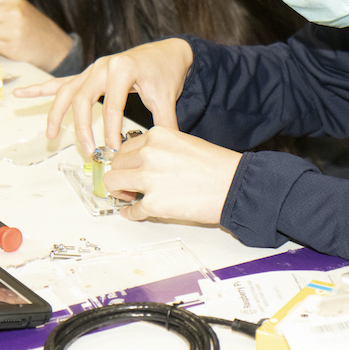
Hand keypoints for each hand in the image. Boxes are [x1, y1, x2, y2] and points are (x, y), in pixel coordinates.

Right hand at [14, 38, 193, 151]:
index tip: (114, 150)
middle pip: (82, 99)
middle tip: (88, 151)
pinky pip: (61, 82)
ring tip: (50, 135)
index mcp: (123, 69)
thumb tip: (161, 148)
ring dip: (56, 114)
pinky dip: (40, 89)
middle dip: (82, 128)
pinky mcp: (88, 74)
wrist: (166, 53)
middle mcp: (103, 66)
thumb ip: (164, 123)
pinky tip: (20, 94)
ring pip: (67, 92)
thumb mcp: (167, 97)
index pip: (112, 106)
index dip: (111, 131)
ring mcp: (93, 69)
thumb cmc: (165, 73)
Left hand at [105, 127, 240, 224]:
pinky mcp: (153, 203)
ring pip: (114, 184)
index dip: (126, 160)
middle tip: (127, 183)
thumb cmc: (217, 166)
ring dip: (120, 192)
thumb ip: (159, 149)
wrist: (234, 185)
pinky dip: (132, 213)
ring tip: (129, 196)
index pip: (125, 147)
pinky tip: (135, 212)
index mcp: (157, 136)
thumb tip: (142, 161)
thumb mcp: (184, 143)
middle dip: (120, 175)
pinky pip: (131, 210)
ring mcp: (148, 178)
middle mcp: (149, 154)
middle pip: (116, 165)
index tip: (127, 167)